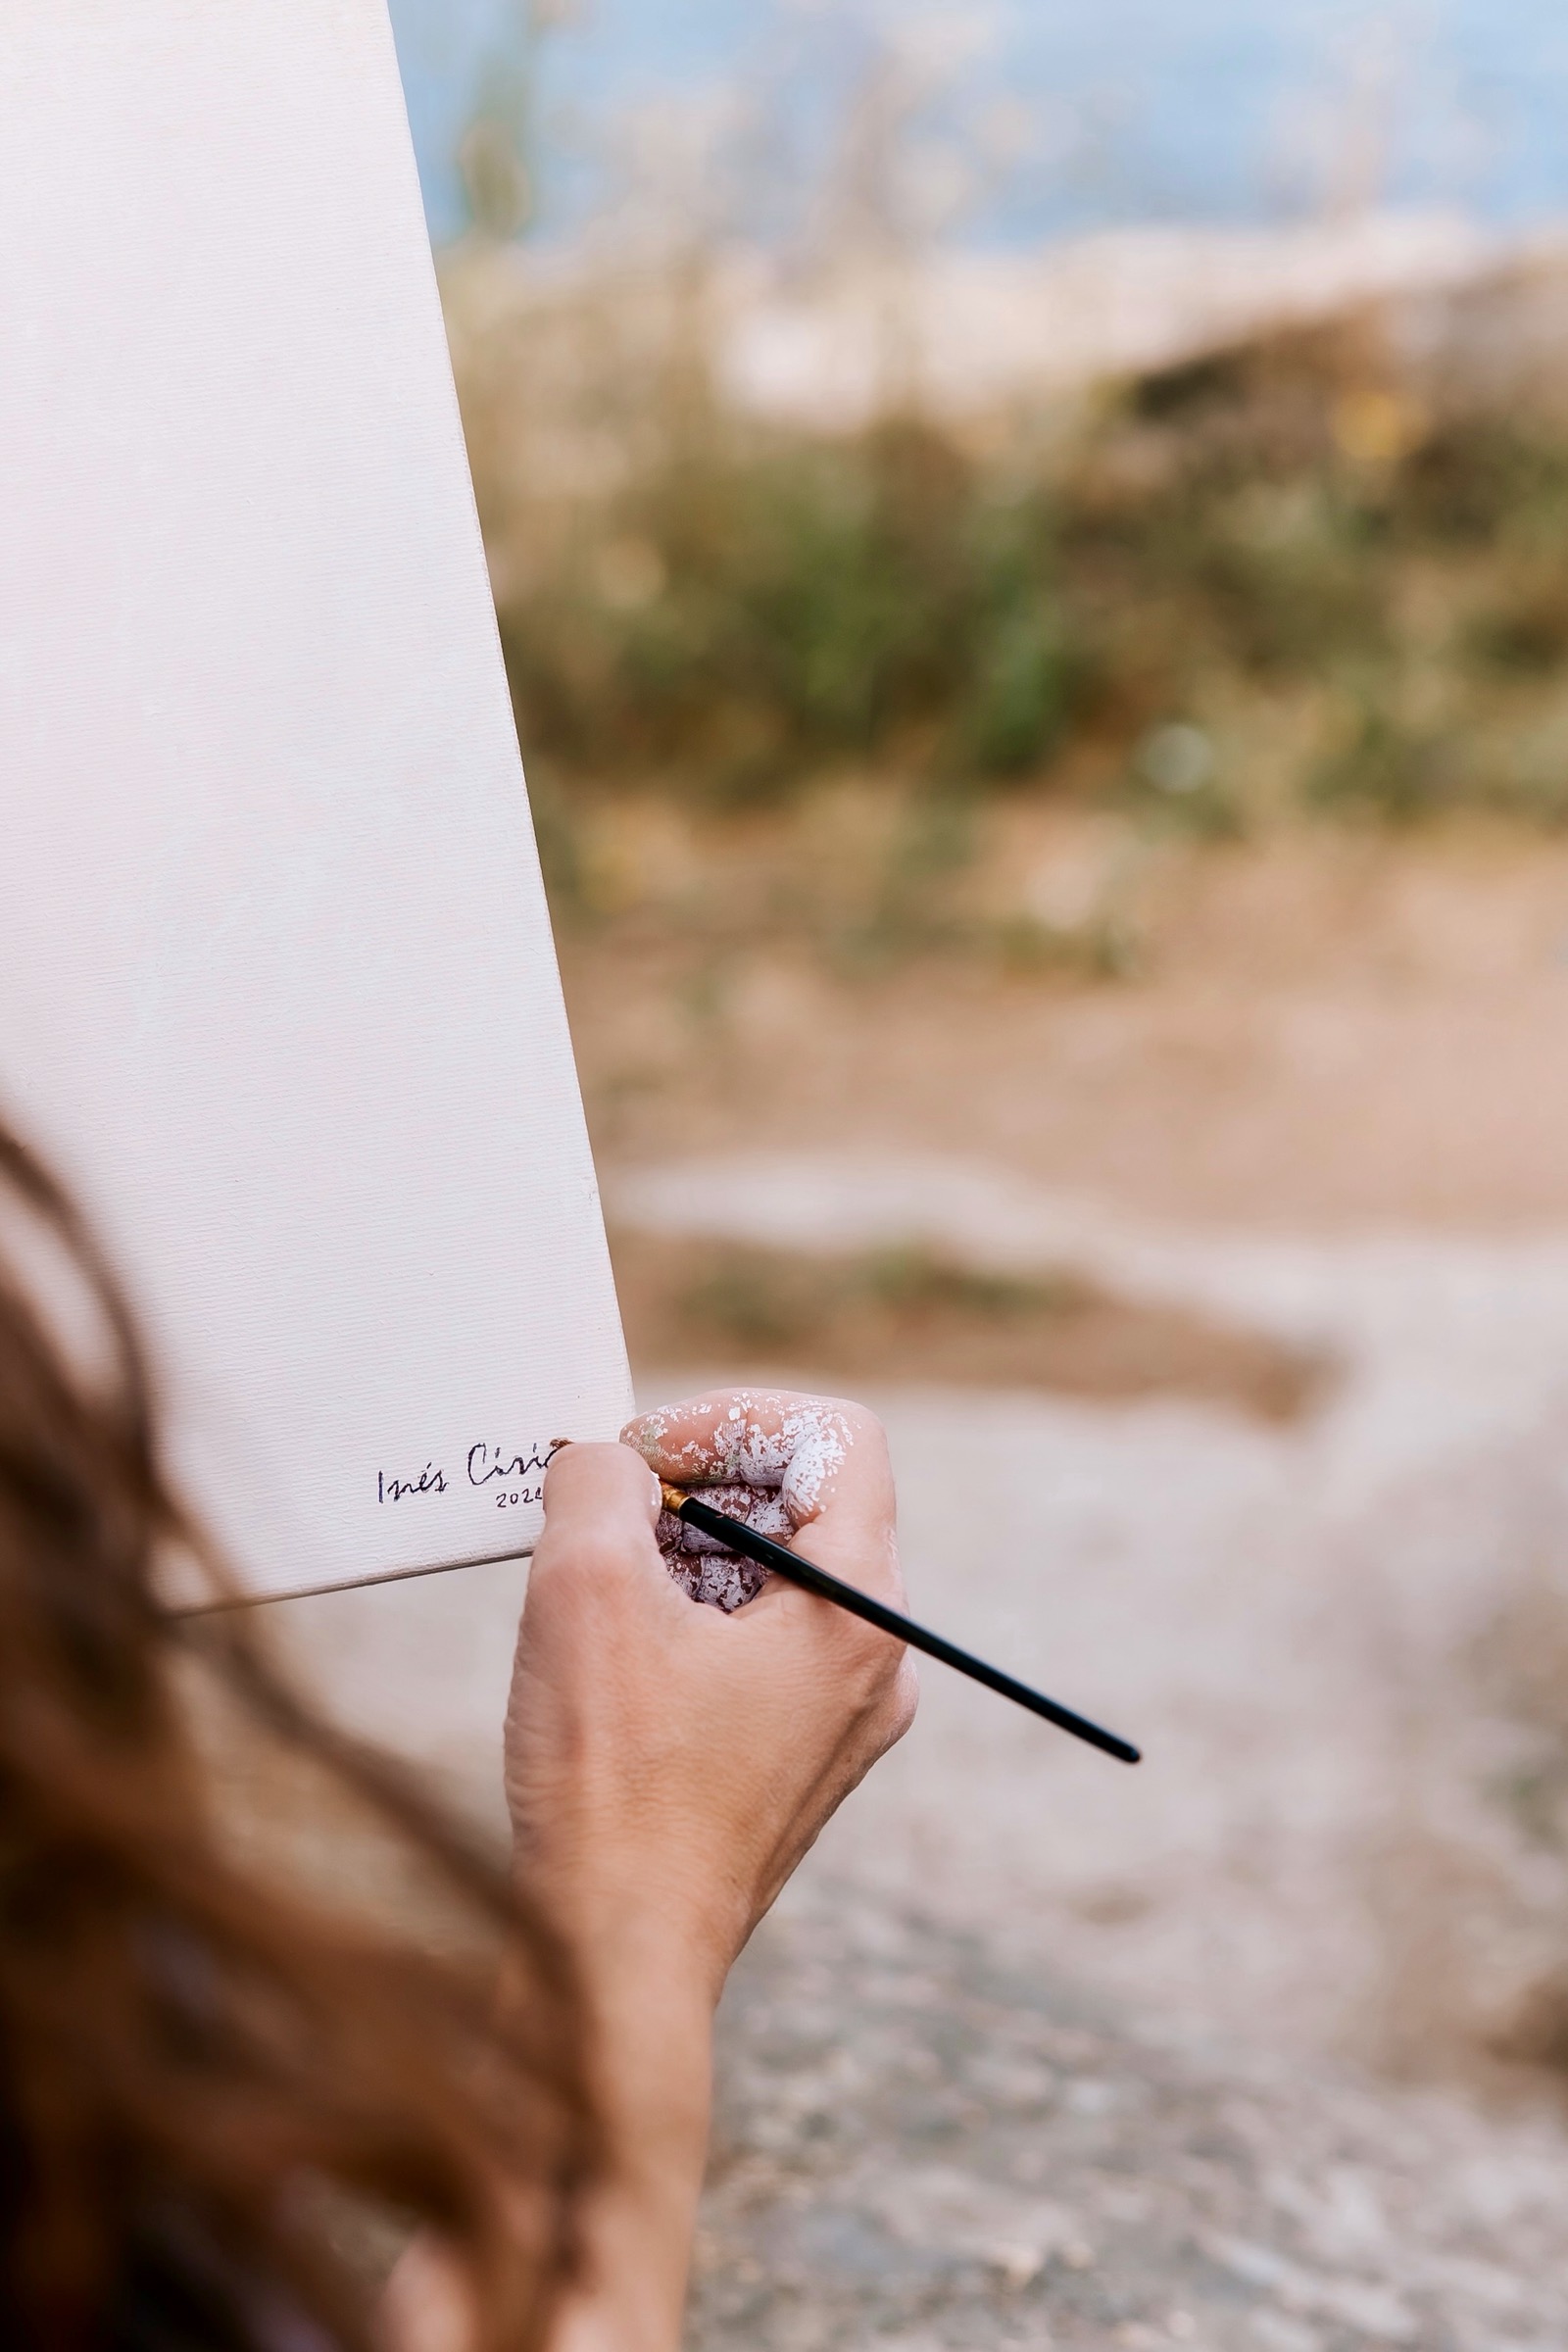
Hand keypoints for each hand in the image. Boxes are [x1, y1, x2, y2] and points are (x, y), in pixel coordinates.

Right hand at [504, 1388, 916, 1996]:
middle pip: (807, 1504)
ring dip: (683, 1553)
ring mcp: (840, 1720)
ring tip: (595, 1589)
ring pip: (773, 1575)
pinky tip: (608, 1658)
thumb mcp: (586, 1591)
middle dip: (699, 1484)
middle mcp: (875, 1665)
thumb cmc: (613, 1788)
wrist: (615, 1968)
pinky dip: (687, 1618)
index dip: (737, 1417)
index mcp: (860, 1614)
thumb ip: (598, 1481)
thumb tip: (602, 1459)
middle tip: (604, 1512)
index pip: (839, 1438)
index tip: (644, 1458)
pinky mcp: (792, 1762)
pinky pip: (756, 1644)